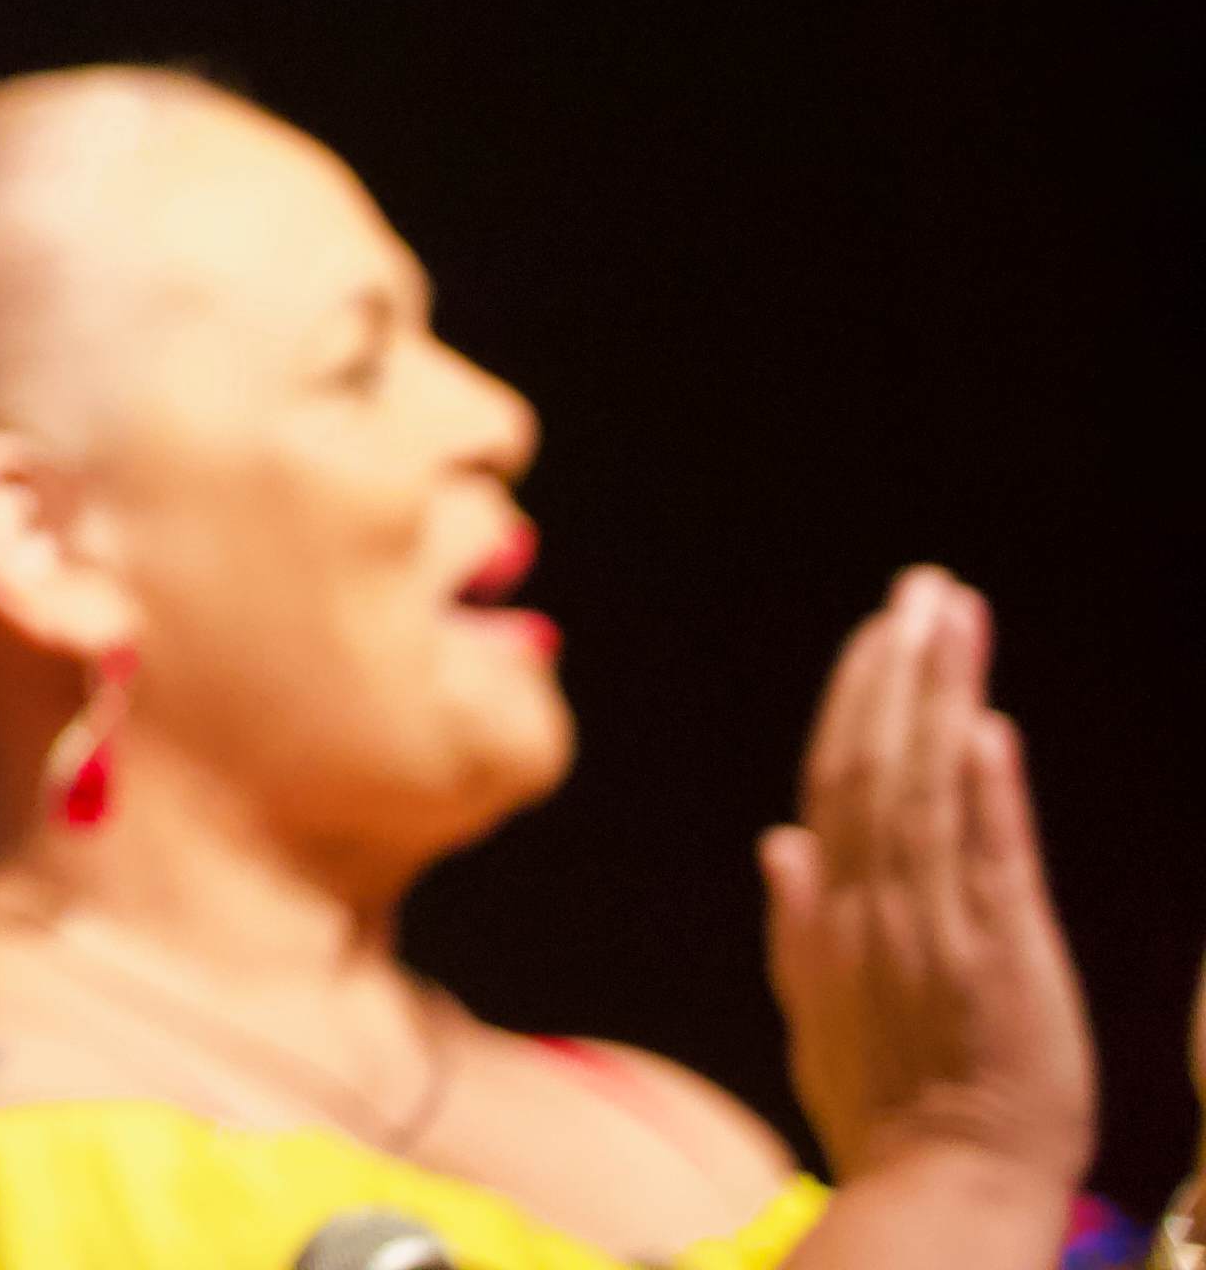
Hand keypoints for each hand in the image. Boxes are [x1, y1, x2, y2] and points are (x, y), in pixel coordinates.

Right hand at [762, 565, 1094, 1202]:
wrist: (942, 1192)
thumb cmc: (890, 1118)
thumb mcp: (822, 1021)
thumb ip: (798, 928)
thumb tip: (777, 840)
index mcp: (833, 915)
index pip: (840, 783)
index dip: (857, 700)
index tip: (879, 631)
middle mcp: (876, 907)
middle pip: (879, 765)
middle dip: (899, 669)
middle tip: (923, 588)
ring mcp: (937, 930)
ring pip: (928, 790)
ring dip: (938, 697)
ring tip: (953, 617)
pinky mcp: (1003, 960)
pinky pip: (989, 863)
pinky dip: (985, 794)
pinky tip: (988, 729)